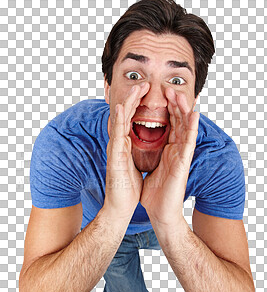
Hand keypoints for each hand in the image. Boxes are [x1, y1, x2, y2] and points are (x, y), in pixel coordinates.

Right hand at [104, 84, 148, 219]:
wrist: (121, 207)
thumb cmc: (128, 188)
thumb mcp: (136, 165)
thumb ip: (136, 152)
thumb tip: (140, 144)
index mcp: (127, 146)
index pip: (132, 120)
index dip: (138, 105)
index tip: (147, 92)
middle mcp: (119, 145)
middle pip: (126, 116)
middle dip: (134, 99)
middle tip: (142, 84)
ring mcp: (115, 150)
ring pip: (120, 122)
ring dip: (127, 103)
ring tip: (135, 88)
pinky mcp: (114, 158)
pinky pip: (117, 136)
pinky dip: (118, 121)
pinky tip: (120, 108)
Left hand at [140, 88, 198, 229]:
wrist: (159, 212)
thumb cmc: (154, 194)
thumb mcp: (148, 167)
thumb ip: (148, 155)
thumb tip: (140, 146)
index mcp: (166, 151)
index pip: (168, 125)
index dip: (166, 110)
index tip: (160, 95)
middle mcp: (175, 151)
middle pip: (177, 123)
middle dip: (174, 105)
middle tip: (170, 89)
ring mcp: (180, 156)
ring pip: (185, 128)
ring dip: (183, 110)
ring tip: (181, 94)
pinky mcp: (183, 164)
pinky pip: (189, 142)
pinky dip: (192, 127)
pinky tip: (194, 114)